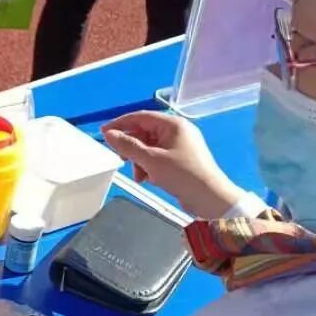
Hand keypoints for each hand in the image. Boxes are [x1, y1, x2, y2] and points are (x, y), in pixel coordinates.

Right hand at [102, 111, 242, 218]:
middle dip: (132, 148)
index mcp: (173, 124)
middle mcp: (177, 131)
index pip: (141, 117)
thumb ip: (128, 146)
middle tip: (121, 159)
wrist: (211, 199)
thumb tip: (108, 134)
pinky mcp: (181, 160)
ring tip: (139, 176)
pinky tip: (148, 179)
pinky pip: (158, 157)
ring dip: (140, 160)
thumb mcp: (151, 160)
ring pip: (150, 147)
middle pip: (144, 132)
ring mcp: (180, 145)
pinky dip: (149, 166)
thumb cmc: (182, 175)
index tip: (103, 133)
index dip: (120, 124)